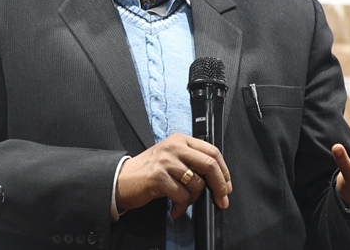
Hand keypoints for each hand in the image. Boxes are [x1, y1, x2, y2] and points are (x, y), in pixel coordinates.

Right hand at [115, 133, 231, 218]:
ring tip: (184, 203)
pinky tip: (176, 209)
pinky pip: (182, 195)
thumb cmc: (149, 170)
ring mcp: (166, 161)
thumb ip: (191, 160)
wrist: (122, 179)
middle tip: (221, 200)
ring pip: (196, 183)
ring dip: (194, 199)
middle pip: (209, 165)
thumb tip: (217, 178)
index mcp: (180, 140)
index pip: (212, 151)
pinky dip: (182, 207)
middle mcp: (174, 147)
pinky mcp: (158, 177)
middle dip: (220, 186)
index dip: (224, 171)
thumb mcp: (171, 157)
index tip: (227, 186)